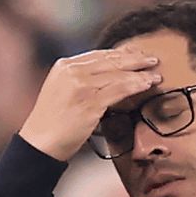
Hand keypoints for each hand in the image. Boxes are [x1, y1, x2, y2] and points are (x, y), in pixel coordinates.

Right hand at [18, 48, 161, 161]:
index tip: (136, 54)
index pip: (99, 55)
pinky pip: (119, 89)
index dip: (120, 54)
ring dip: (140, 73)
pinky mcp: (90, 102)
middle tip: (152, 59)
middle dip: (135, 59)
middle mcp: (72, 71)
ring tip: (156, 74)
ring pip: (118, 74)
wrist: (40, 142)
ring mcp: (81, 85)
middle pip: (111, 60)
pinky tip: (147, 84)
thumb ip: (81, 80)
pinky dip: (136, 85)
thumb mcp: (62, 91)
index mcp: (65, 65)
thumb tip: (108, 77)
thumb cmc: (53, 123)